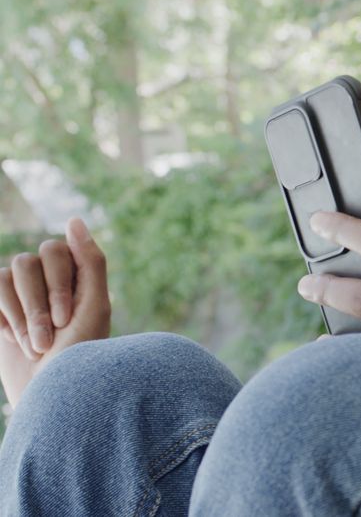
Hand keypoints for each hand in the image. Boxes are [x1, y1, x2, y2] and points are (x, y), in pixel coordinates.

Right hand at [0, 217, 111, 408]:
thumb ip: (90, 261)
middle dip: (37, 304)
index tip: (66, 320)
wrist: (49, 397)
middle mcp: (50, 279)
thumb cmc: (79, 355)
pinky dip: (4, 318)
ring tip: (35, 346)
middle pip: (28, 261)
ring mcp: (22, 293)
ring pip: (7, 274)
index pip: (55, 250)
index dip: (56, 285)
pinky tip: (14, 341)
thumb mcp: (94, 307)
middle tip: (49, 339)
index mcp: (79, 276)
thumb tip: (73, 219)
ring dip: (21, 315)